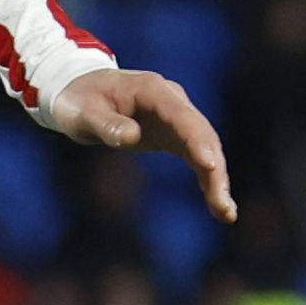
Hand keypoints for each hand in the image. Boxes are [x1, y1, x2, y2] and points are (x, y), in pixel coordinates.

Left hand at [48, 66, 236, 221]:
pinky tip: (217, 205)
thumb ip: (107, 124)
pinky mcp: (174, 135)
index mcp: (153, 91)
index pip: (182, 117)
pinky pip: (197, 157)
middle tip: (222, 205)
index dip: (197, 141)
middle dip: (215, 170)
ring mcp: (177, 118)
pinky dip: (208, 179)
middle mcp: (173, 102)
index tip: (209, 166)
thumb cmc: (80, 101)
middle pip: (203, 136)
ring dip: (217, 180)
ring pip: (206, 148)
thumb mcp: (83, 113)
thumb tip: (131, 137)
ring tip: (225, 213)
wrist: (80, 92)